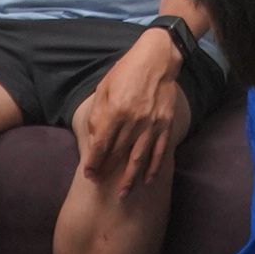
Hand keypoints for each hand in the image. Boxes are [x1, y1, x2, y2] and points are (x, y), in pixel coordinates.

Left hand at [78, 33, 182, 197]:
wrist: (157, 59)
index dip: (93, 161)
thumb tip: (95, 138)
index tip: (88, 174)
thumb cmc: (126, 71)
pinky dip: (153, 167)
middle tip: (100, 185)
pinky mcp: (166, 124)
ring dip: (130, 179)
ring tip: (123, 194)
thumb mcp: (104, 88)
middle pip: (118, 154)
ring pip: (138, 158)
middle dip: (107, 172)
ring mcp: (152, 124)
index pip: (100, 144)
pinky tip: (147, 180)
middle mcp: (133, 120)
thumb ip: (99, 114)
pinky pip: (159, 151)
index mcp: (115, 110)